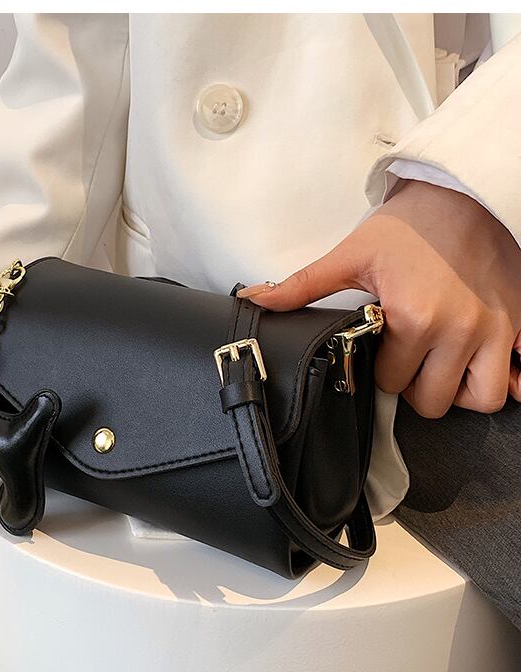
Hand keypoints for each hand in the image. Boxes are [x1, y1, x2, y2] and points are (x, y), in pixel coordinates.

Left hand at [238, 180, 520, 416]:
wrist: (464, 192)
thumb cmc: (409, 225)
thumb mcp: (351, 254)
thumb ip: (302, 286)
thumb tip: (253, 300)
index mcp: (415, 319)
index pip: (390, 384)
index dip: (379, 372)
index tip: (380, 350)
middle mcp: (460, 331)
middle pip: (432, 401)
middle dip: (414, 387)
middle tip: (407, 361)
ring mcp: (497, 330)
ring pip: (481, 398)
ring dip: (458, 391)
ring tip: (442, 368)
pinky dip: (507, 379)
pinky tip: (484, 364)